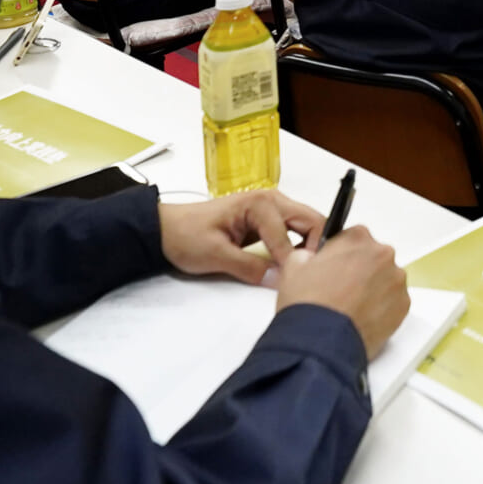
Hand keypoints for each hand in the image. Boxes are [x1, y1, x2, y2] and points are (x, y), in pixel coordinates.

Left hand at [158, 192, 326, 285]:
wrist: (167, 231)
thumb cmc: (187, 237)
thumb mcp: (215, 255)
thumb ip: (249, 268)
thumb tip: (279, 281)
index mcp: (260, 203)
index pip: (290, 235)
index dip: (293, 262)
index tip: (295, 283)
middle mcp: (272, 200)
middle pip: (311, 221)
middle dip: (315, 247)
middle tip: (310, 275)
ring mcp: (272, 209)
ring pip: (306, 226)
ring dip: (309, 247)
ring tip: (303, 272)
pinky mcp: (268, 221)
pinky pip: (294, 232)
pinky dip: (299, 247)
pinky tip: (292, 265)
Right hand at [277, 225, 409, 358]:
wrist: (319, 343)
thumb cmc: (308, 305)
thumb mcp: (293, 267)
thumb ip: (308, 254)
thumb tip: (310, 259)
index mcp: (358, 238)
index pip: (353, 237)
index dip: (341, 255)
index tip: (335, 268)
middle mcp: (382, 255)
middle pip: (372, 258)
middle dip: (359, 272)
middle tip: (341, 291)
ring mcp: (396, 280)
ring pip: (385, 280)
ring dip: (372, 289)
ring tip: (350, 308)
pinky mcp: (403, 305)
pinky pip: (394, 302)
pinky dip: (382, 309)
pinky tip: (361, 318)